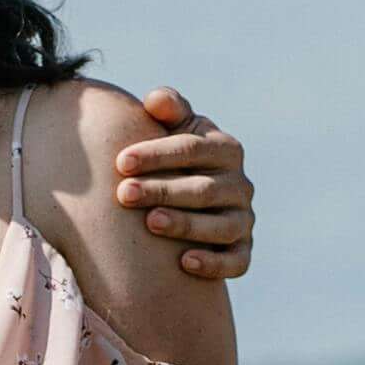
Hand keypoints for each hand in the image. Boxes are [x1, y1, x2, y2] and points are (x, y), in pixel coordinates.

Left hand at [109, 89, 252, 280]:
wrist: (188, 202)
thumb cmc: (173, 160)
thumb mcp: (175, 130)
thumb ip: (169, 109)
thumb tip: (155, 101)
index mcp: (225, 149)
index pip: (192, 148)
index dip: (157, 154)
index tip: (121, 162)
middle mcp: (240, 185)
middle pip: (203, 188)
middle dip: (162, 190)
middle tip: (124, 195)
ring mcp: (243, 219)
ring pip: (220, 225)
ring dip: (185, 224)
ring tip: (150, 223)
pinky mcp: (242, 251)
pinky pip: (236, 261)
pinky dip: (214, 263)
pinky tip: (185, 263)